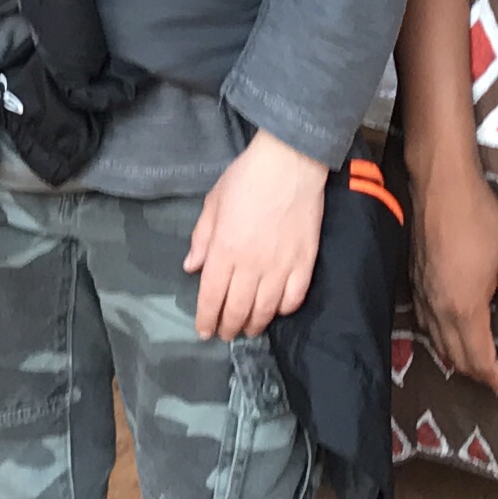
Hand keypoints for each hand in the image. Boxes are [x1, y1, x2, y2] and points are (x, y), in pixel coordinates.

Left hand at [185, 129, 325, 342]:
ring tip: (248, 329)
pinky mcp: (305, 262)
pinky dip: (284, 310)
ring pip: (266, 309)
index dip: (206, 318)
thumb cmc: (247, 178)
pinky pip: (295, 297)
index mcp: (225, 250)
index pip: (211, 296)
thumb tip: (191, 267)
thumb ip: (202, 239)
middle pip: (237, 309)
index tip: (204, 331)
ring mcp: (281, 266)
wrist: (290, 163)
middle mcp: (251, 265)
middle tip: (225, 334)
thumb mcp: (213, 204)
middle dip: (228, 327)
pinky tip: (277, 311)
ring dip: (255, 324)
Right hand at [409, 160, 497, 393]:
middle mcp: (439, 312)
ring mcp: (423, 298)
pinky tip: (455, 335)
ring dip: (461, 361)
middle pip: (458, 359)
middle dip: (480, 376)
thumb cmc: (483, 222)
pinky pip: (428, 327)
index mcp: (465, 311)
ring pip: (440, 345)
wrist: (441, 188)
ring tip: (482, 365)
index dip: (497, 382)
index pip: (481, 361)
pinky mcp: (415, 284)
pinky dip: (444, 341)